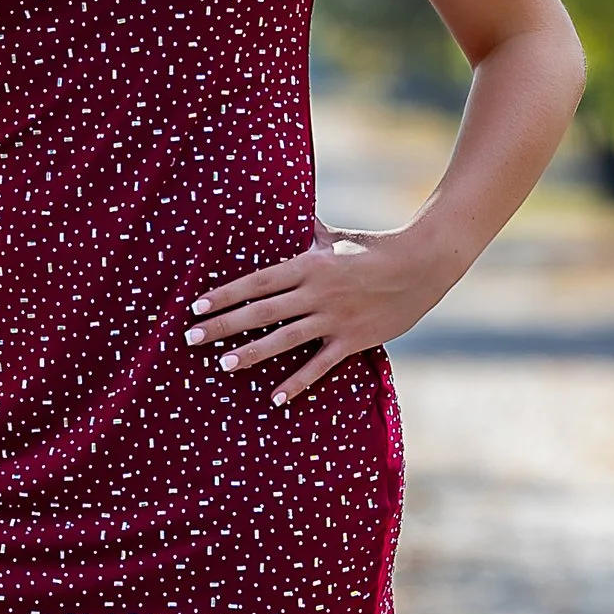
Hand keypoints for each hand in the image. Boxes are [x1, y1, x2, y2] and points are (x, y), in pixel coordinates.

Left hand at [182, 223, 451, 403]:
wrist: (424, 263)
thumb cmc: (376, 247)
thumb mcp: (338, 238)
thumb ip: (310, 233)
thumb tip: (292, 214)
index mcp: (310, 264)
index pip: (257, 281)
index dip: (225, 295)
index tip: (196, 307)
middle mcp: (317, 292)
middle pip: (261, 311)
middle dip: (223, 325)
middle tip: (190, 338)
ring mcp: (335, 318)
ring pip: (284, 339)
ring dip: (251, 353)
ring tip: (223, 364)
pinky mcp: (353, 340)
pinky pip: (320, 366)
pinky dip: (297, 383)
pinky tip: (275, 398)